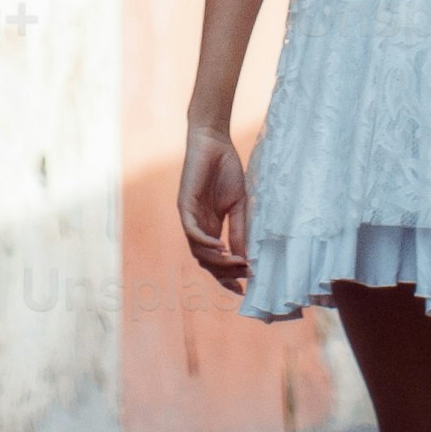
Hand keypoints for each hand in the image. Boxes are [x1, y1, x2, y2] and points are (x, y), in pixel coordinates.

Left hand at [177, 124, 253, 291]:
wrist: (214, 143)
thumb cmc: (227, 171)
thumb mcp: (238, 206)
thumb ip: (239, 230)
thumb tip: (246, 258)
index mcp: (211, 227)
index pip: (215, 260)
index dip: (227, 276)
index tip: (243, 288)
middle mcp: (198, 226)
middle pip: (206, 261)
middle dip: (225, 272)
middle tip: (244, 275)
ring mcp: (190, 217)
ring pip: (198, 250)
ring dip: (217, 261)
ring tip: (236, 264)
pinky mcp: (184, 206)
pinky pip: (192, 232)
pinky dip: (205, 243)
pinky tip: (220, 248)